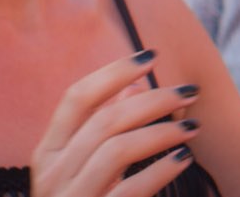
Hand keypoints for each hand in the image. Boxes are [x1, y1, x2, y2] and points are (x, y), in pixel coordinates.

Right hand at [32, 51, 201, 196]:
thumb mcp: (87, 168)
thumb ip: (104, 129)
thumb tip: (133, 86)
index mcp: (47, 154)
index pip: (75, 98)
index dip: (113, 72)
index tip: (150, 56)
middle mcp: (52, 176)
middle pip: (104, 120)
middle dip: (154, 99)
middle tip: (190, 92)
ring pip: (117, 149)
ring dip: (162, 130)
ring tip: (192, 127)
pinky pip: (130, 189)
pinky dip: (161, 168)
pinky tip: (183, 157)